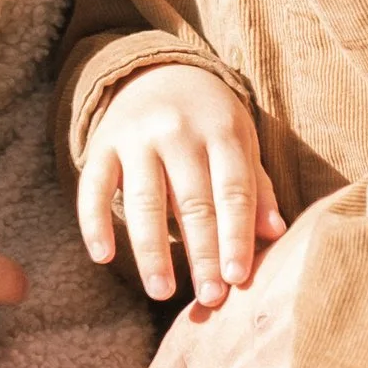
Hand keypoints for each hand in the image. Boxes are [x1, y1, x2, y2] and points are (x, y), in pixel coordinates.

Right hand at [77, 69, 282, 302]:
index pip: (233, 192)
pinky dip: (94, 223)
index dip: (236, 237)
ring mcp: (135, 137)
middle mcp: (178, 131)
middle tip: (209, 298)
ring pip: (144, 201)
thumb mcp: (240, 141)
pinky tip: (103, 257)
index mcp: (221, 131)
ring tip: (161, 291)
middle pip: (193, 202)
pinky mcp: (101, 144)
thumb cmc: (209, 119)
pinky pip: (92, 188)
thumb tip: (275, 234)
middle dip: (202, 254)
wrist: (156, 70)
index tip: (239, 279)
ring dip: (152, 251)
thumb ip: (256, 187)